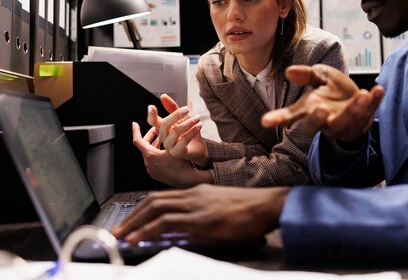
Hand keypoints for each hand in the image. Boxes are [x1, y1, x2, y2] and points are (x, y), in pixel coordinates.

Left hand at [111, 184, 289, 242]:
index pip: (163, 197)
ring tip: (120, 236)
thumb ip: (202, 215)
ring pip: (156, 209)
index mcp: (197, 191)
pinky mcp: (201, 218)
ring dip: (134, 223)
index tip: (131, 221)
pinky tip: (138, 237)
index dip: (143, 209)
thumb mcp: (221, 209)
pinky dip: (148, 229)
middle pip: (154, 201)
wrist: (268, 204)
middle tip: (118, 230)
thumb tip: (185, 231)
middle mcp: (193, 194)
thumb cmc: (250, 209)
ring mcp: (196, 205)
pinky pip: (167, 221)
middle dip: (132, 216)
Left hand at [132, 122, 210, 186]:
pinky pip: (153, 161)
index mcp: (151, 155)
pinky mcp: (156, 174)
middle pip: (144, 146)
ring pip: (149, 153)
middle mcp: (148, 163)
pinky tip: (166, 151)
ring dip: (155, 145)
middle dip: (150, 136)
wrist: (188, 181)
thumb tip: (173, 119)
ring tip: (163, 139)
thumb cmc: (183, 164)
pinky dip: (157, 154)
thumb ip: (173, 132)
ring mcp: (152, 170)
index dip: (136, 131)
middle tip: (156, 130)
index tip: (135, 124)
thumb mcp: (178, 145)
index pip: (137, 140)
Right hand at [147, 94, 207, 165]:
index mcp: (163, 129)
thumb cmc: (189, 132)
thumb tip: (163, 96)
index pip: (152, 122)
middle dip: (176, 115)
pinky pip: (184, 140)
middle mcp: (164, 137)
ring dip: (188, 123)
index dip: (151, 115)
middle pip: (164, 125)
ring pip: (175, 131)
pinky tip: (199, 126)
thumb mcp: (182, 118)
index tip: (151, 106)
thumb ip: (173, 108)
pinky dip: (192, 131)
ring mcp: (169, 146)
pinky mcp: (178, 152)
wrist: (199, 147)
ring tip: (197, 118)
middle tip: (187, 109)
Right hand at [261, 64, 383, 141]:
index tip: (265, 122)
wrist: (359, 101)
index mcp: (309, 110)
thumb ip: (308, 75)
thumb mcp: (321, 77)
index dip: (278, 118)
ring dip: (354, 109)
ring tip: (361, 94)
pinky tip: (378, 90)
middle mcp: (324, 121)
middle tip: (321, 110)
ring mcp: (344, 125)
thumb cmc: (334, 91)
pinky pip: (369, 114)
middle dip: (317, 120)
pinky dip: (374, 102)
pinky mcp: (363, 123)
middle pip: (316, 126)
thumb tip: (289, 71)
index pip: (291, 116)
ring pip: (346, 122)